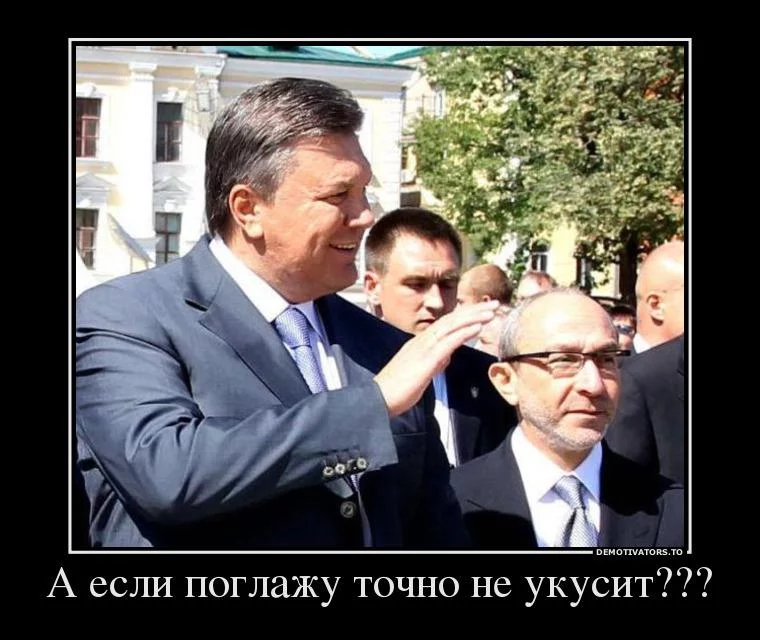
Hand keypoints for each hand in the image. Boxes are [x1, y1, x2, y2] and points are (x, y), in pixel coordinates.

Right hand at [375, 300, 499, 416]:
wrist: (377, 399)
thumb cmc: (396, 390)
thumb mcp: (420, 373)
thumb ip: (434, 362)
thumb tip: (446, 356)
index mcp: (420, 343)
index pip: (446, 325)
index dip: (465, 317)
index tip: (483, 313)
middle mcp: (421, 341)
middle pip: (451, 320)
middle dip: (474, 311)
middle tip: (495, 304)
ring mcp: (423, 348)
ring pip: (451, 326)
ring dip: (473, 317)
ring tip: (492, 311)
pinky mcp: (425, 359)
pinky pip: (448, 342)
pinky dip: (464, 332)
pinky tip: (478, 327)